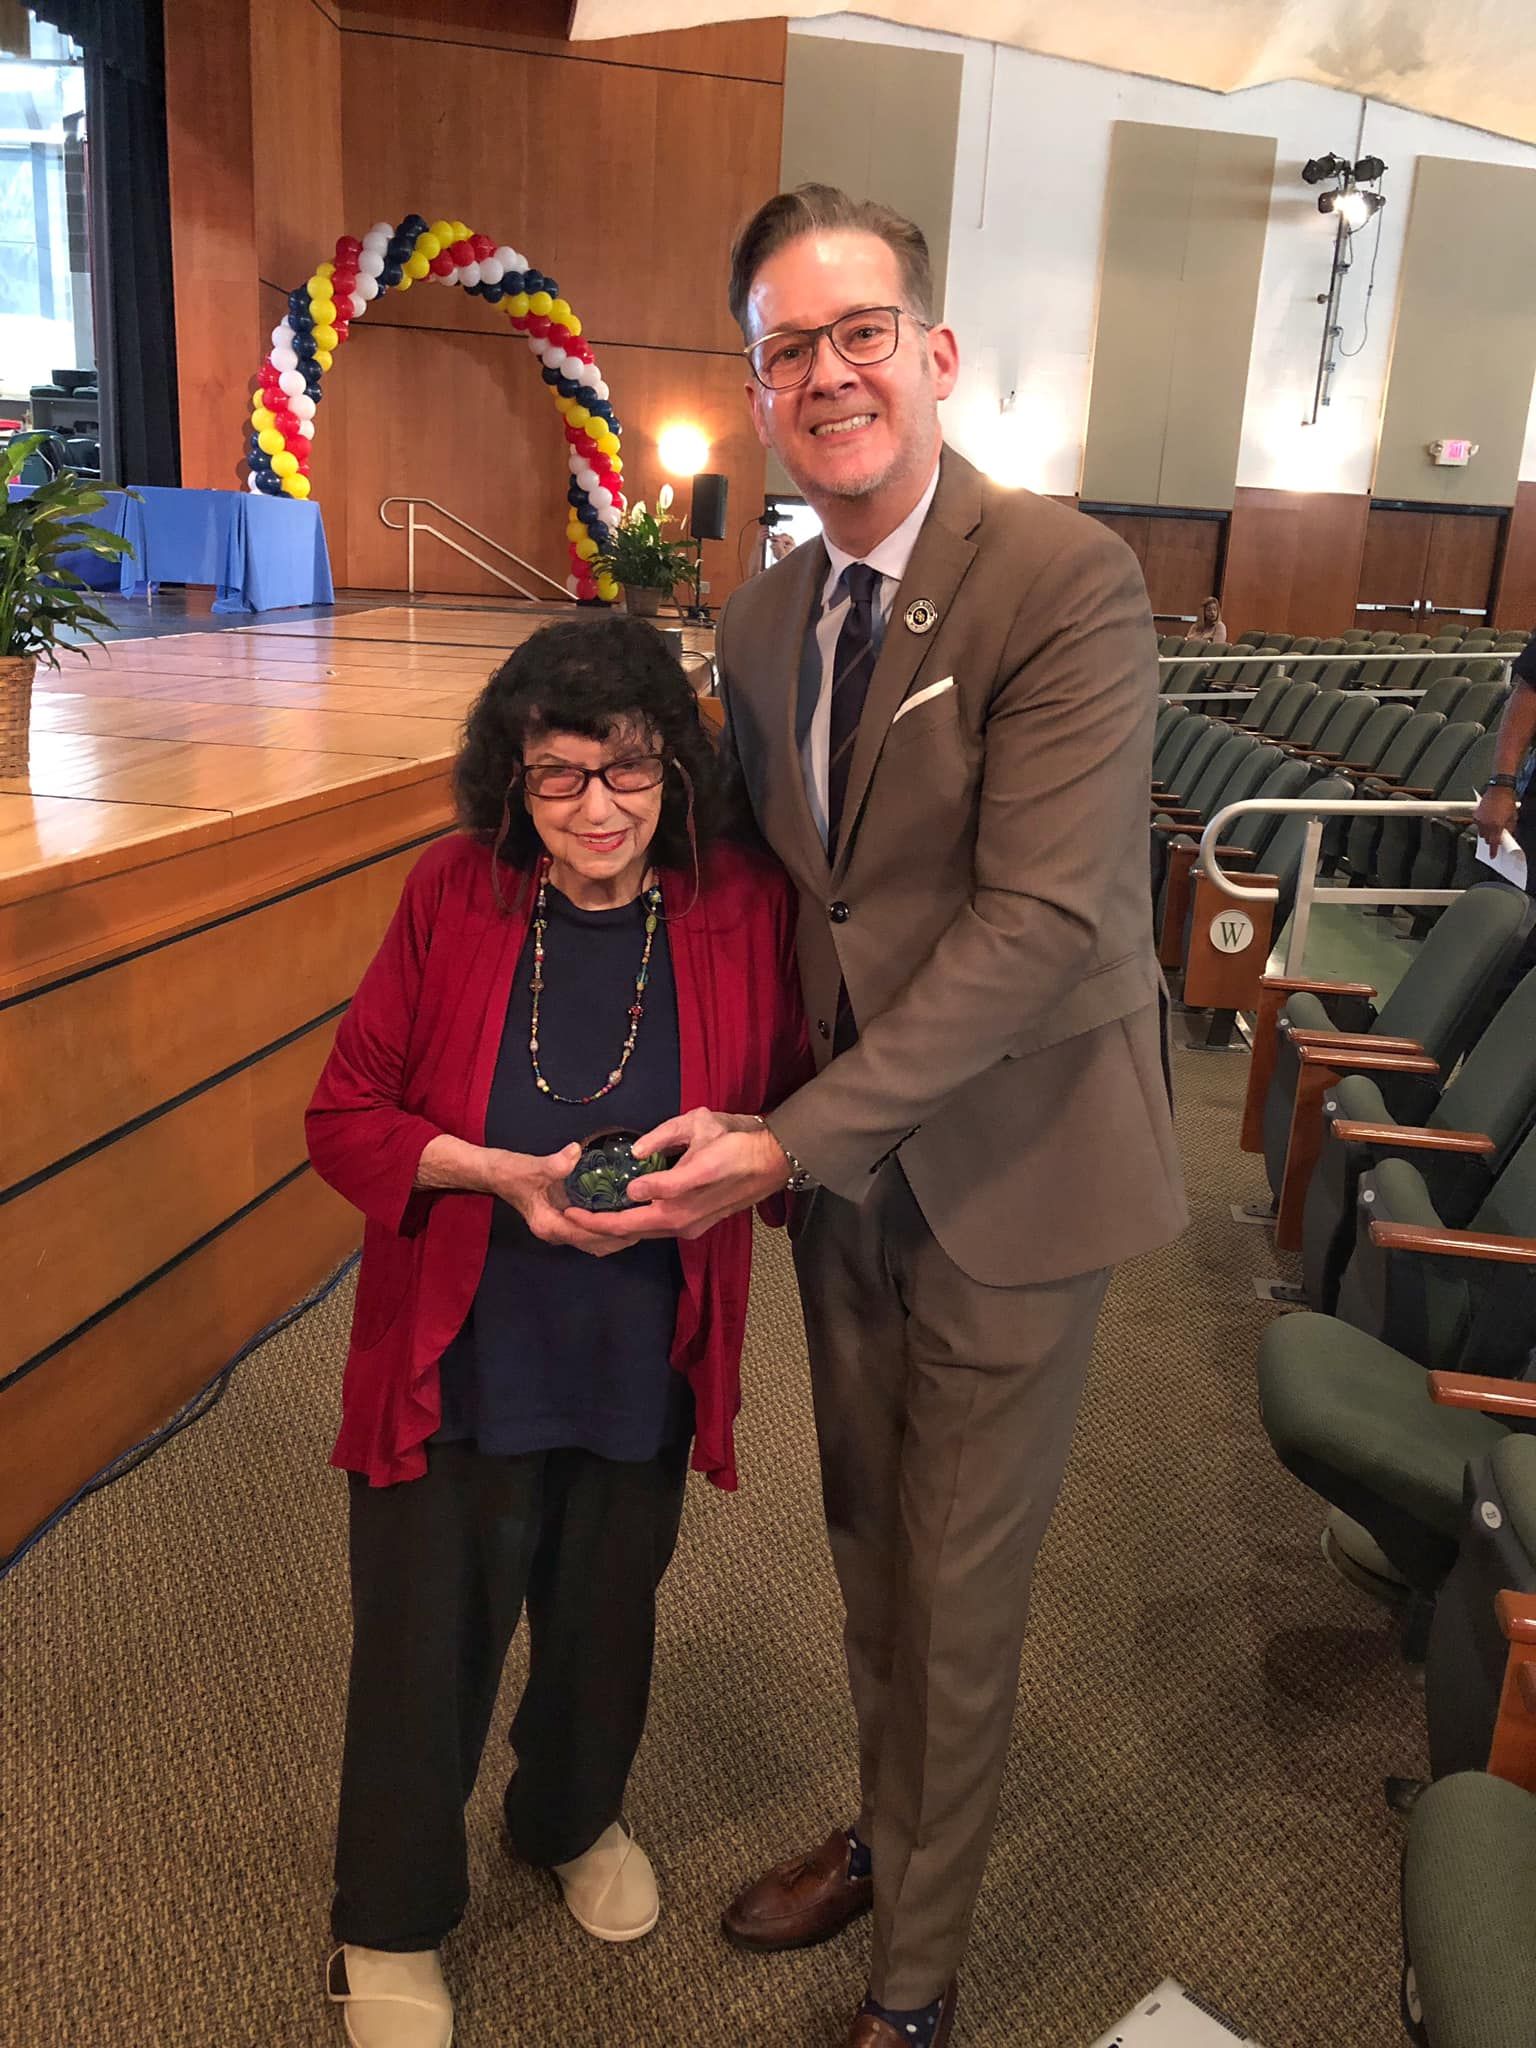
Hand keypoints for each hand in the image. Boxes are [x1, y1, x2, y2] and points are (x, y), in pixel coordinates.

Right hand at [486, 1144, 640, 1257]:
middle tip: (647, 1223)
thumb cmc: (511, 1171)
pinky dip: (607, 1227)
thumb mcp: (532, 1166)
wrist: (496, 1173)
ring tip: (641, 1221)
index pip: (587, 1234)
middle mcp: (556, 1233)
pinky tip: (622, 1214)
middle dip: (620, 1236)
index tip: (635, 1223)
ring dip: (616, 1235)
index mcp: (549, 1225)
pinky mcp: (563, 1221)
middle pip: (595, 1244)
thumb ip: (554, 1164)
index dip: (611, 1230)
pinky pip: (590, 1231)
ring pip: (594, 1241)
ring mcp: (560, 1229)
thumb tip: (576, 1152)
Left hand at [577, 1111, 790, 1241]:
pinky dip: (634, 1227)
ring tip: (587, 1218)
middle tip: (570, 1217)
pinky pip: (657, 1230)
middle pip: (632, 1231)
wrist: (773, 1161)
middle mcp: (683, 1220)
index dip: (600, 1214)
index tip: (574, 1205)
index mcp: (680, 1199)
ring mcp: (690, 1226)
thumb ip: (662, 1139)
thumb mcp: (698, 1125)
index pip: (631, 1214)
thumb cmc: (736, 1140)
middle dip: (597, 1228)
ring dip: (614, 1230)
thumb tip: (635, 1161)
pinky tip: (619, 1215)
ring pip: (644, 1233)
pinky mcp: (696, 1225)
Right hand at [1473, 783, 1517, 852]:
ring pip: (1481, 832)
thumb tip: (1507, 834)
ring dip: (1486, 832)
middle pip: (1486, 839)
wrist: (1499, 789)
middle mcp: (1487, 824)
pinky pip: (1477, 824)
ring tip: (1492, 826)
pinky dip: (1482, 824)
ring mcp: (1480, 819)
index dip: (1493, 851)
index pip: (1494, 843)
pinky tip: (1487, 819)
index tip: (1493, 856)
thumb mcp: (1513, 817)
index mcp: (1497, 826)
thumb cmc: (1507, 800)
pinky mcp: (1476, 814)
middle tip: (1496, 836)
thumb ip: (1510, 828)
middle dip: (1491, 839)